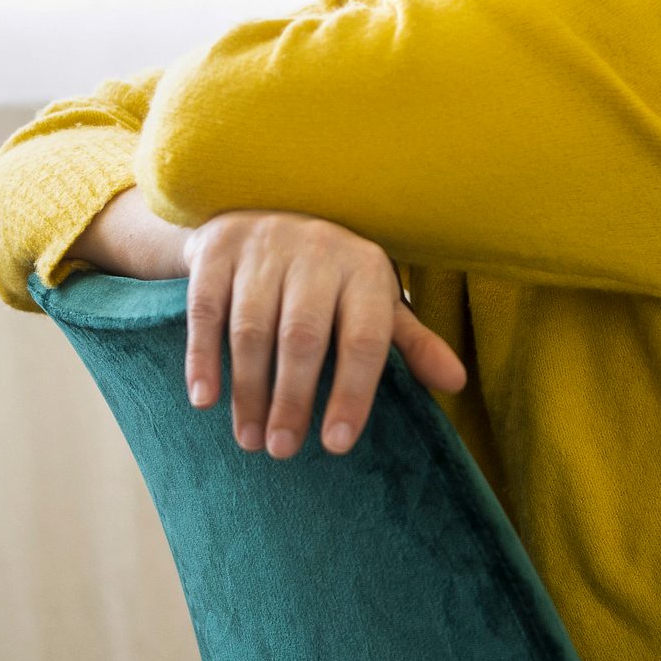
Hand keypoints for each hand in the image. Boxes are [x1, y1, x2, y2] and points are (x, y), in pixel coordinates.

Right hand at [180, 211, 468, 457]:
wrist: (264, 209)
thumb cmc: (331, 276)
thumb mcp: (376, 300)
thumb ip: (412, 343)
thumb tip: (457, 382)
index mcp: (365, 268)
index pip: (364, 338)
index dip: (353, 392)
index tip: (337, 444)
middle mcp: (318, 252)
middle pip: (303, 336)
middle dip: (292, 399)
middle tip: (282, 451)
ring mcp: (264, 247)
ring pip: (252, 327)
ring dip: (249, 389)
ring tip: (249, 439)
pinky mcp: (218, 249)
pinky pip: (207, 308)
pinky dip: (203, 355)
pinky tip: (205, 398)